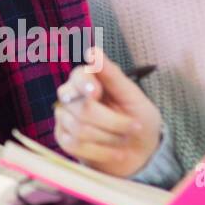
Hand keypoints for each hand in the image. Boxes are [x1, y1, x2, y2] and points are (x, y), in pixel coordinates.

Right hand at [54, 46, 162, 176]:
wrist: (141, 151)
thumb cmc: (138, 117)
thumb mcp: (133, 96)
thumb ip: (112, 75)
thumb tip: (92, 51)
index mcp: (88, 79)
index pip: (78, 77)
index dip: (84, 84)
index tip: (96, 92)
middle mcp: (71, 95)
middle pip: (82, 108)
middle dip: (113, 122)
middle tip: (134, 126)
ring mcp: (64, 117)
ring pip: (79, 129)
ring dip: (109, 138)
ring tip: (124, 140)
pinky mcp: (63, 139)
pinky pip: (74, 145)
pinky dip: (100, 152)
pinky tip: (115, 153)